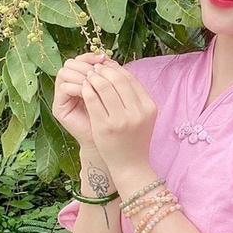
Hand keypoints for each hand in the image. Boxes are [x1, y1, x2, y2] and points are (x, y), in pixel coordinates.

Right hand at [52, 52, 114, 147]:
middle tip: (99, 68)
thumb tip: (110, 58)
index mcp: (84, 80)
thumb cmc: (113, 121)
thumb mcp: (115, 97)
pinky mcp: (58, 107)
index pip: (83, 59)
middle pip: (72, 62)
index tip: (106, 58)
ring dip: (81, 73)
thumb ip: (112, 79)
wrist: (104, 146)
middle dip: (86, 63)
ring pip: (65, 71)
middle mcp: (71, 85)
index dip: (93, 56)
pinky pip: (63, 87)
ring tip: (94, 79)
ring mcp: (63, 96)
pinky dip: (76, 86)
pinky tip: (88, 89)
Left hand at [80, 62, 156, 177]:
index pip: (131, 79)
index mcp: (148, 107)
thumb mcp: (142, 116)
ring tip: (88, 77)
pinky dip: (86, 90)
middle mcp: (137, 112)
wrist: (130, 165)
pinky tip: (83, 88)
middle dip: (104, 71)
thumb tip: (118, 70)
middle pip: (117, 79)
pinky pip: (93, 100)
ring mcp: (121, 120)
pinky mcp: (104, 126)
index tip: (106, 66)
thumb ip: (135, 96)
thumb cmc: (134, 139)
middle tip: (94, 69)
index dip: (116, 69)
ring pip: (104, 86)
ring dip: (93, 78)